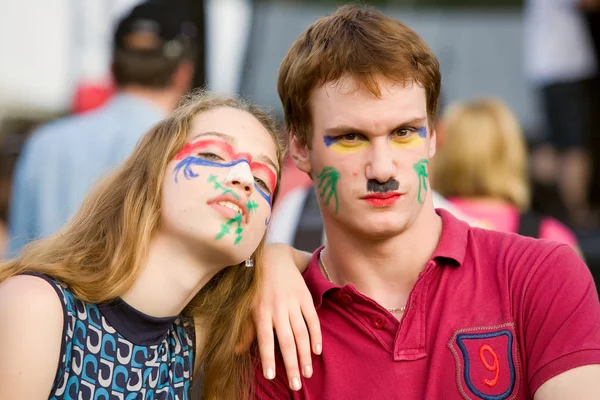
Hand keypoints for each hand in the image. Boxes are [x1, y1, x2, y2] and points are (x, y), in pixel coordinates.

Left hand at [254, 243, 320, 390]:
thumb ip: (246, 330)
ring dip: (305, 355)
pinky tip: (317, 351)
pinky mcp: (305, 297)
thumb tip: (237, 352)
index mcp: (261, 312)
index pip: (264, 339)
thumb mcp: (248, 306)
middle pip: (286, 341)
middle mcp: (277, 308)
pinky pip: (312, 319)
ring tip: (308, 373)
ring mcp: (293, 303)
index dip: (268, 358)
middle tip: (297, 385)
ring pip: (301, 333)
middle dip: (291, 364)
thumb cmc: (258, 287)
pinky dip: (316, 335)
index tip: (272, 376)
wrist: (274, 259)